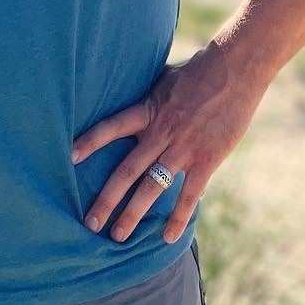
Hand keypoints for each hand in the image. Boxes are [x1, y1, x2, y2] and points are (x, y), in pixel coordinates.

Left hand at [72, 41, 263, 243]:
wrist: (235, 68)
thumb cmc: (199, 70)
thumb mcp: (165, 78)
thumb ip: (150, 99)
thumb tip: (134, 102)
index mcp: (149, 110)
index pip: (112, 127)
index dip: (91, 141)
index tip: (69, 157)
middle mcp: (161, 132)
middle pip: (127, 170)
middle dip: (106, 198)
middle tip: (90, 222)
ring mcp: (183, 147)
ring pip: (152, 187)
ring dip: (133, 214)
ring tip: (117, 236)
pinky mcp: (206, 159)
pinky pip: (189, 195)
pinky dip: (179, 217)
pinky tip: (169, 236)